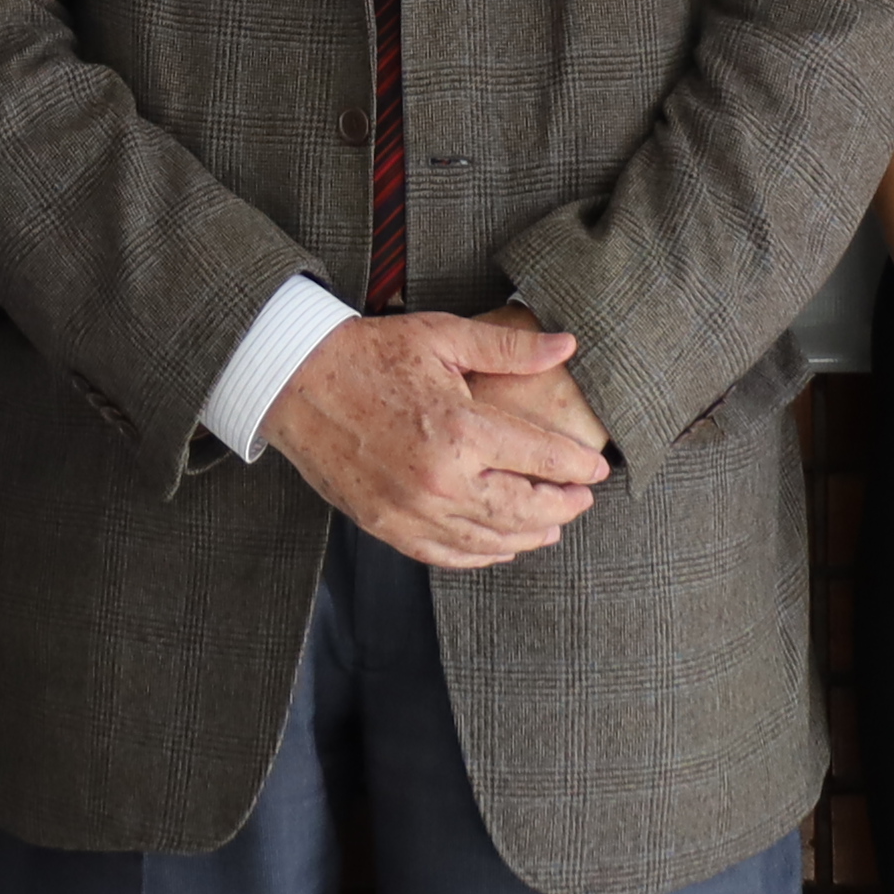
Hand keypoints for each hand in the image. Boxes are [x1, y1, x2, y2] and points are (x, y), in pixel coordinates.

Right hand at [263, 310, 611, 567]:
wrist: (295, 381)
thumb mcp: (443, 338)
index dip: (577, 466)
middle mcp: (440, 480)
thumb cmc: (370, 354)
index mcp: (460, 430)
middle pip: (523, 510)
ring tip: (550, 527)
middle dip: (562, 507)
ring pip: (489, 539)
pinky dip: (480, 555)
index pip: (541, 459)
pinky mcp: (386, 525)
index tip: (597, 469)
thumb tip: (567, 345)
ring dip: (528, 536)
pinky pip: (445, 554)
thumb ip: (509, 348)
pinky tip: (499, 546)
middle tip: (581, 500)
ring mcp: (411, 510)